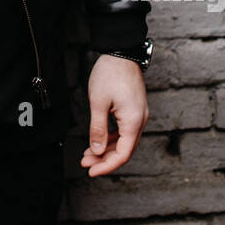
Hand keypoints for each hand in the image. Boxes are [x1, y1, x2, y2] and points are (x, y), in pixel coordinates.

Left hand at [81, 55, 148, 176]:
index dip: (107, 166)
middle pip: (124, 150)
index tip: (91, 171)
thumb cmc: (110, 74)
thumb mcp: (98, 103)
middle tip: (84, 163)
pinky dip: (111, 138)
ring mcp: (138, 115)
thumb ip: (98, 129)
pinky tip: (98, 141)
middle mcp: (140, 120)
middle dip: (104, 159)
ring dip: (106, 149)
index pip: (123, 154)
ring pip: (124, 141)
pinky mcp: (134, 109)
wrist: (121, 52)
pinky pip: (124, 130)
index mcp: (133, 121)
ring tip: (87, 154)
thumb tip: (96, 151)